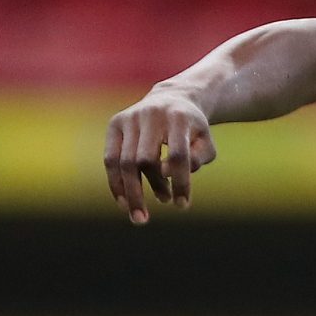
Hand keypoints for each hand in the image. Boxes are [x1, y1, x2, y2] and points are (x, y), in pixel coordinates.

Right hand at [104, 87, 216, 223]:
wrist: (172, 99)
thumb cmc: (192, 130)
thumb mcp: (205, 142)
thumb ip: (197, 158)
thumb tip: (168, 173)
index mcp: (178, 117)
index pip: (178, 155)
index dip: (180, 183)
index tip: (183, 205)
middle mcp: (151, 114)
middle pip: (146, 159)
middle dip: (154, 187)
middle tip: (164, 205)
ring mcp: (129, 118)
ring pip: (126, 162)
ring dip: (133, 193)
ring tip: (141, 216)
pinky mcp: (115, 124)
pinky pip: (110, 159)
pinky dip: (116, 184)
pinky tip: (124, 204)